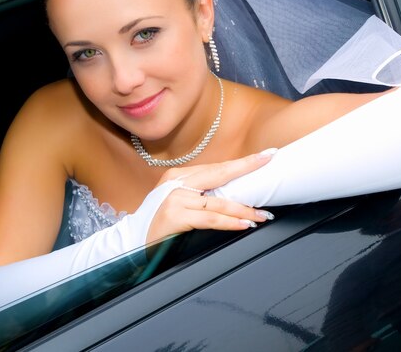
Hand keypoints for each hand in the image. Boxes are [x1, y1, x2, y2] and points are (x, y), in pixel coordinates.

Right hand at [146, 150, 276, 242]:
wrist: (130, 245)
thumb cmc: (159, 226)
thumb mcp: (179, 204)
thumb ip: (201, 196)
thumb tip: (235, 197)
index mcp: (178, 176)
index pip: (216, 167)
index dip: (241, 162)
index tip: (265, 155)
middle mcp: (175, 182)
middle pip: (218, 173)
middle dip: (247, 168)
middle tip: (270, 161)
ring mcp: (173, 198)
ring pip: (217, 201)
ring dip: (243, 209)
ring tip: (262, 214)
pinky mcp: (173, 215)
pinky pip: (209, 218)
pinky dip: (229, 221)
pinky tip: (243, 224)